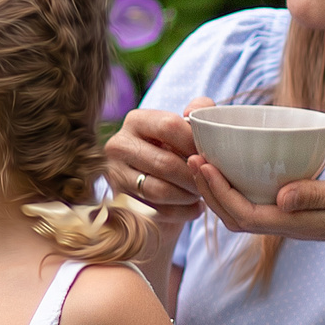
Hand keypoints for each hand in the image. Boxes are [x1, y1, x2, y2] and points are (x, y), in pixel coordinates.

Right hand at [101, 104, 206, 222]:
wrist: (153, 186)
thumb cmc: (175, 151)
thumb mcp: (185, 129)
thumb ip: (198, 112)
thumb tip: (196, 111)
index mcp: (136, 121)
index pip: (169, 126)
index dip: (195, 142)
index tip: (210, 154)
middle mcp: (118, 146)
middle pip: (165, 163)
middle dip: (194, 175)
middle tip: (209, 180)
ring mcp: (114, 176)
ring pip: (160, 190)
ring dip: (188, 195)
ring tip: (201, 193)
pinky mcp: (120, 202)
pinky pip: (156, 211)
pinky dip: (182, 212)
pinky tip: (195, 209)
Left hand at [187, 158, 324, 259]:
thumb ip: (321, 195)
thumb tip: (282, 197)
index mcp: (296, 222)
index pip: (243, 213)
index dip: (217, 192)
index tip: (201, 164)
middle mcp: (287, 223)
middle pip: (233, 214)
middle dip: (207, 189)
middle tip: (190, 155)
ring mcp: (291, 218)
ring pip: (242, 208)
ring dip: (218, 187)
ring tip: (202, 158)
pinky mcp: (297, 209)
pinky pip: (257, 200)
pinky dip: (237, 184)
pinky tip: (231, 163)